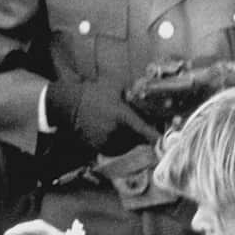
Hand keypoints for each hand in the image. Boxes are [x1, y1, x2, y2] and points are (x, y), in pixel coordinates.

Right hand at [45, 80, 159, 154]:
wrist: (70, 104)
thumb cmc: (93, 92)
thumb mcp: (115, 85)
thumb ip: (133, 91)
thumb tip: (149, 94)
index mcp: (121, 116)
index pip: (143, 129)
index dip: (155, 137)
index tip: (164, 142)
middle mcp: (115, 132)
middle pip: (137, 138)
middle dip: (140, 132)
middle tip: (137, 122)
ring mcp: (106, 141)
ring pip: (127, 144)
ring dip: (130, 138)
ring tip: (120, 124)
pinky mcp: (99, 147)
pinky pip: (116, 148)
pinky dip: (119, 142)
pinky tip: (112, 130)